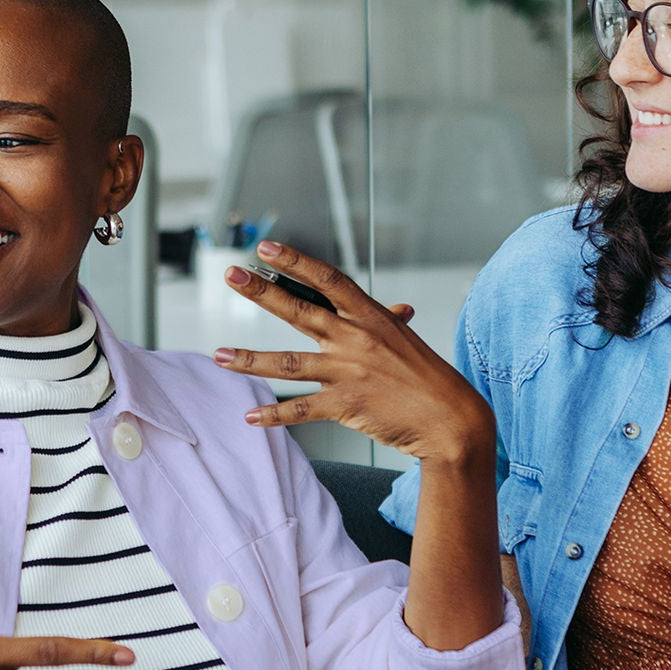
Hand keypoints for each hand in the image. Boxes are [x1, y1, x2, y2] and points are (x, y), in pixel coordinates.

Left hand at [211, 240, 491, 465]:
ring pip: (287, 363)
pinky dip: (273, 414)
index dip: (296, 262)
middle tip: (230, 274)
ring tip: (218, 354)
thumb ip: (392, 322)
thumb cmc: (430, 379)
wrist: (452, 421)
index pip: (328, 280)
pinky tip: (249, 415)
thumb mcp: (408, 342)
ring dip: (248, 360)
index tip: (267, 248)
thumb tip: (400, 308)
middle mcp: (355, 339)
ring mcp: (348, 371)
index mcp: (371, 317)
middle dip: (261, 291)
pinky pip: (300, 409)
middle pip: (299, 310)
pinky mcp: (345, 404)